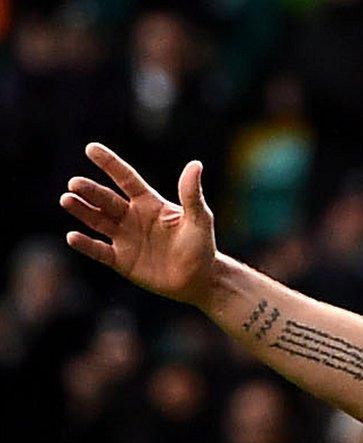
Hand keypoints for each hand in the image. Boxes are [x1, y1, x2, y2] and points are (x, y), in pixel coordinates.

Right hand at [59, 143, 220, 304]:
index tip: (91, 148)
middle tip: (74, 183)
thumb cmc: (202, 246)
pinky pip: (99, 251)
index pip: (126, 178)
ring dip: (82, 210)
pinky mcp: (121, 260)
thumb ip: (192, 194)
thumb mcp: (199, 219)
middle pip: (106, 200)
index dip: (110, 164)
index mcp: (149, 203)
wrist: (200, 279)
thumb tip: (195, 164)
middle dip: (90, 191)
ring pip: (97, 220)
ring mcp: (124, 238)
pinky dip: (86, 245)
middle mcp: (132, 217)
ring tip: (66, 200)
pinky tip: (72, 236)